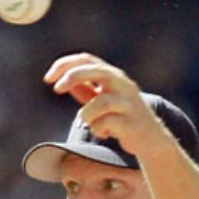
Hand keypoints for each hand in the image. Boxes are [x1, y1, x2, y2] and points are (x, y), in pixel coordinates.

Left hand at [43, 52, 165, 155]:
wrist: (150, 138)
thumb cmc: (121, 116)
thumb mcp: (101, 99)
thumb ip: (84, 89)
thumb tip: (61, 80)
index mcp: (113, 75)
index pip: (86, 59)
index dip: (64, 65)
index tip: (48, 79)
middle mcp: (122, 84)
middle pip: (95, 70)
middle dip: (72, 77)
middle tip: (56, 88)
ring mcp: (128, 102)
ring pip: (99, 102)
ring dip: (87, 115)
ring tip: (91, 123)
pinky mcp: (131, 122)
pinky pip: (104, 124)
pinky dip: (98, 130)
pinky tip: (105, 133)